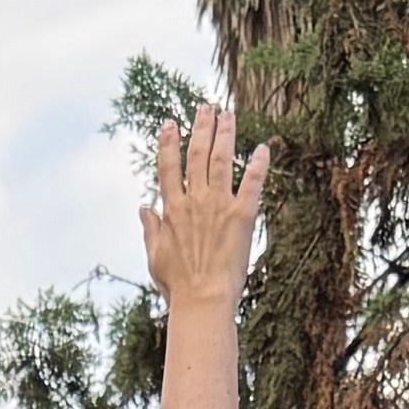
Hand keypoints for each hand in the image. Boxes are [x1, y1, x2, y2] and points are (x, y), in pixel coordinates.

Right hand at [140, 97, 271, 315]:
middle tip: (207, 107)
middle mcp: (194, 202)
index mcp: (172, 210)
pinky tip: (263, 148)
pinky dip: (258, 164)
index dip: (169, 142)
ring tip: (228, 114)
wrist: (203, 301)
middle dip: (201, 127)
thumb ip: (151, 229)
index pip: (168, 167)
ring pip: (221, 160)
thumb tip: (144, 208)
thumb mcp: (155, 257)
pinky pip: (252, 183)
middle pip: (196, 154)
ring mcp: (218, 206)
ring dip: (225, 134)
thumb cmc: (178, 286)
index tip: (171, 123)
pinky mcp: (242, 216)